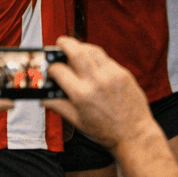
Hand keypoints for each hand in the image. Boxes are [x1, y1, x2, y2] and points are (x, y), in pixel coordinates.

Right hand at [44, 36, 160, 153]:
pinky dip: (96, 56)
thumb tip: (43, 98)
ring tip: (75, 48)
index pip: (59, 70)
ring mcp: (112, 75)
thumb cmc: (107, 131)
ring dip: (81, 46)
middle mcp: (96, 81)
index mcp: (81, 95)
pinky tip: (92, 61)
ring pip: (93, 50)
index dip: (51, 68)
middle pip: (76, 52)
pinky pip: (106, 58)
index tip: (50, 69)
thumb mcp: (78, 121)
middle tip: (60, 43)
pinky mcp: (123, 73)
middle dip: (65, 44)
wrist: (134, 134)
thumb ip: (59, 106)